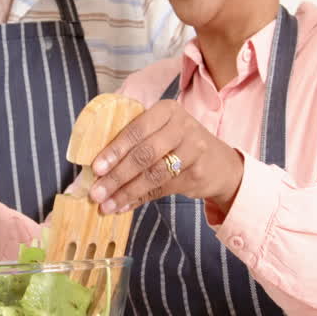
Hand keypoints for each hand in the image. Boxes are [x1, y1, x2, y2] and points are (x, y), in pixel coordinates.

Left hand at [87, 100, 244, 214]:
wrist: (220, 164)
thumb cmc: (179, 144)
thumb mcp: (162, 131)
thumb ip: (136, 142)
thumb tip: (98, 169)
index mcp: (167, 110)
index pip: (136, 129)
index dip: (114, 150)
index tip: (96, 168)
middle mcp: (182, 126)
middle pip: (144, 154)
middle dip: (117, 175)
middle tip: (96, 192)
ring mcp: (193, 150)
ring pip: (153, 174)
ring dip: (126, 192)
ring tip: (106, 204)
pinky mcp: (198, 174)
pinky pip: (162, 189)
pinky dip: (140, 199)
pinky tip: (124, 206)